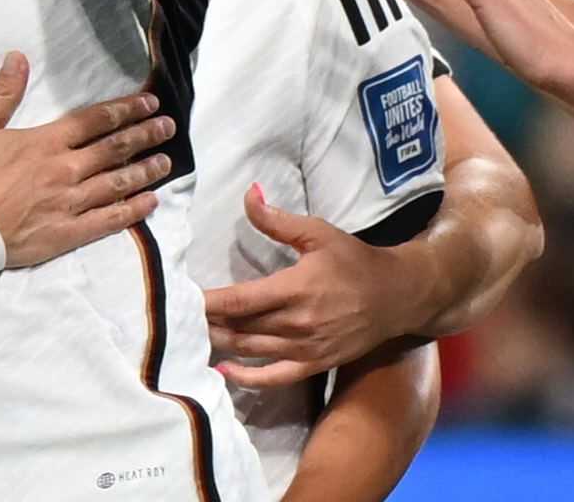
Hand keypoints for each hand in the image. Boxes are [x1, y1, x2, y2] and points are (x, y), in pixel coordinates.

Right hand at [0, 53, 174, 267]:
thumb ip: (2, 93)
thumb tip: (18, 57)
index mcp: (46, 143)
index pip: (95, 121)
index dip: (125, 110)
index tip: (149, 103)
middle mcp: (65, 170)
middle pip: (114, 149)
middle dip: (145, 135)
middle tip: (168, 126)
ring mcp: (70, 203)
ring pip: (117, 183)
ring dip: (145, 170)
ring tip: (166, 161)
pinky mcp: (68, 233)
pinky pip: (108, 221)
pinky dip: (132, 210)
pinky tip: (150, 202)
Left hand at [203, 185, 426, 385]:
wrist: (398, 296)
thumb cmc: (353, 260)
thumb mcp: (317, 232)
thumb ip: (277, 219)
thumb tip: (248, 194)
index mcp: (295, 288)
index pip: (239, 300)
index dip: (207, 302)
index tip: (181, 297)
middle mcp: (298, 323)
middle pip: (240, 327)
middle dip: (207, 322)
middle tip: (176, 315)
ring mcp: (307, 348)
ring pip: (252, 350)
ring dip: (220, 344)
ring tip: (191, 334)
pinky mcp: (316, 364)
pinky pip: (276, 377)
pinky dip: (248, 378)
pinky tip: (224, 372)